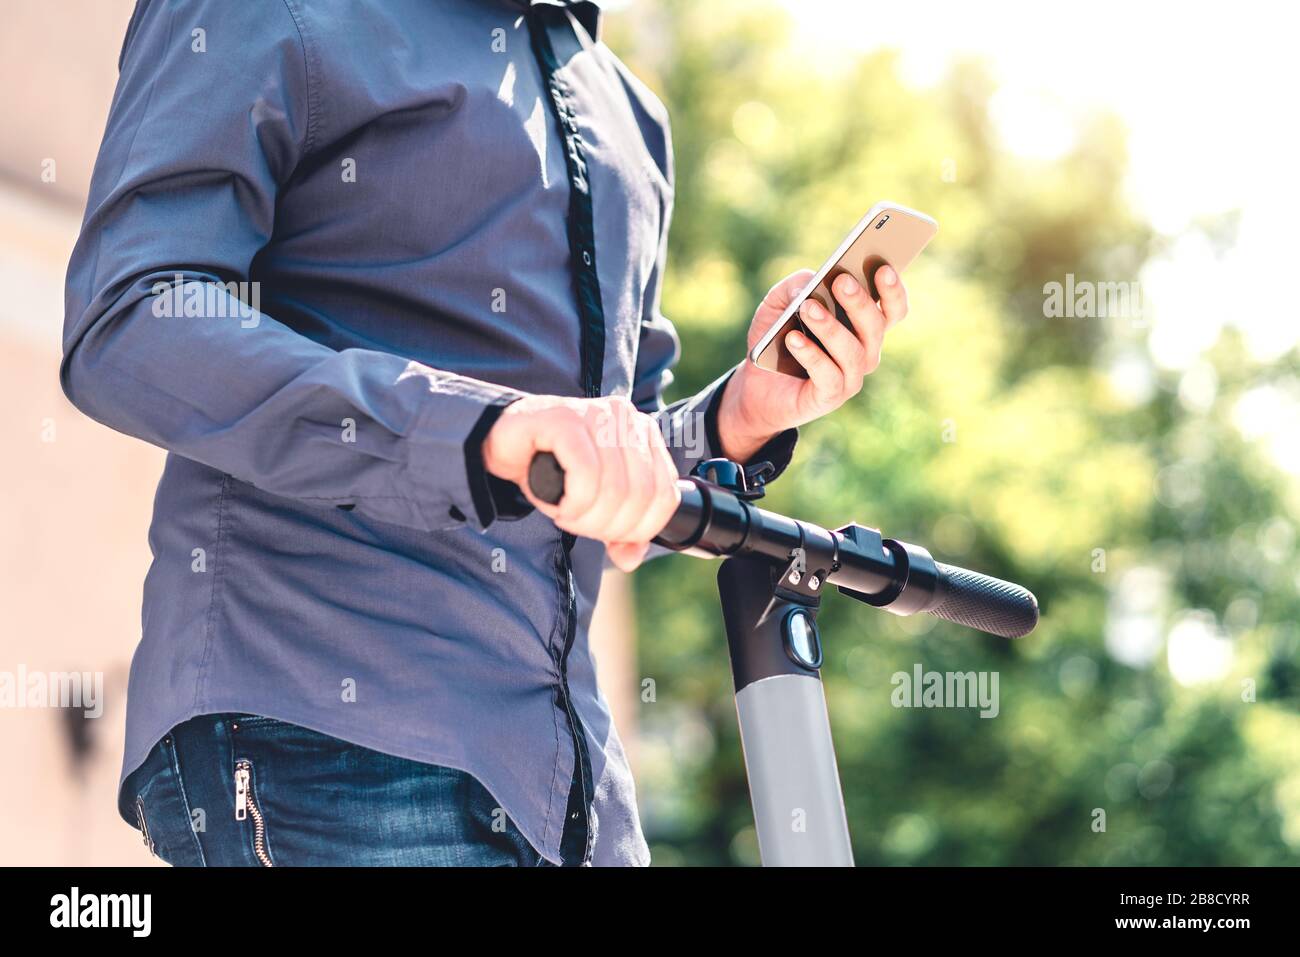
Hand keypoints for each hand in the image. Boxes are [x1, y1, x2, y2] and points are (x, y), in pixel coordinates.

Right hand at [481, 394, 680, 570]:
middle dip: (607, 526)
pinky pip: (586, 475)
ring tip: (565, 513)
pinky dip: (573, 502)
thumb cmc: (551, 469)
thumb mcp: (593, 504)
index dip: (638, 529)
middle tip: (579, 524)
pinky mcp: (567, 419)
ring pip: (615, 488)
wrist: (503, 442)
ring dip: (586, 516)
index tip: (607, 535)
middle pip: (640, 496)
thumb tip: (631, 558)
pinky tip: (558, 505)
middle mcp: (626, 419)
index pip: (665, 496)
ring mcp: (597, 414)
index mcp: (644, 435)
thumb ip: (618, 530)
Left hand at [715, 264, 908, 459]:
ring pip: (852, 351)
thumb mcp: (777, 304)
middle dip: (859, 302)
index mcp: (862, 326)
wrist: (753, 384)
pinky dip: (810, 355)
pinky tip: (793, 339)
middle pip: (875, 326)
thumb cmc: (774, 338)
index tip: (883, 268)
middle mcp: (865, 351)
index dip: (892, 291)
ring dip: (830, 327)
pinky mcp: (830, 396)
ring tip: (807, 308)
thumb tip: (810, 284)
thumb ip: (794, 286)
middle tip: (841, 281)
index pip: (892, 309)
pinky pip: (828, 375)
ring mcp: (850, 376)